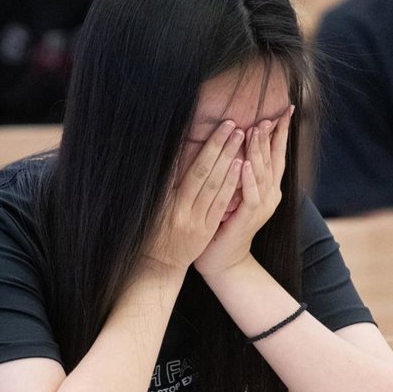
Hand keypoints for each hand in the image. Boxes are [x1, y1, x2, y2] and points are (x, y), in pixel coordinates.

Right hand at [142, 121, 244, 273]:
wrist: (157, 266)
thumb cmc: (153, 232)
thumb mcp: (153, 207)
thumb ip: (165, 183)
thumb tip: (179, 153)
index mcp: (165, 199)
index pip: (185, 167)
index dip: (202, 147)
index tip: (214, 128)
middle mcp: (179, 208)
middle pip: (202, 171)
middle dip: (218, 146)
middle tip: (232, 125)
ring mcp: (194, 220)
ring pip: (214, 185)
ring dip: (228, 160)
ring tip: (240, 138)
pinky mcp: (205, 229)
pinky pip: (220, 204)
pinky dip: (231, 184)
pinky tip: (240, 167)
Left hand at [194, 104, 293, 278]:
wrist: (224, 258)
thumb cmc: (226, 222)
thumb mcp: (235, 191)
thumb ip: (240, 169)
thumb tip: (238, 142)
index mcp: (269, 187)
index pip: (278, 153)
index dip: (282, 132)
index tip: (287, 109)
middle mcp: (270, 194)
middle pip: (274, 159)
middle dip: (273, 135)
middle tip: (271, 113)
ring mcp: (262, 206)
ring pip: (263, 172)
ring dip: (259, 150)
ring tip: (256, 129)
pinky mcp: (249, 217)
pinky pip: (250, 194)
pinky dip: (248, 178)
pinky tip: (244, 162)